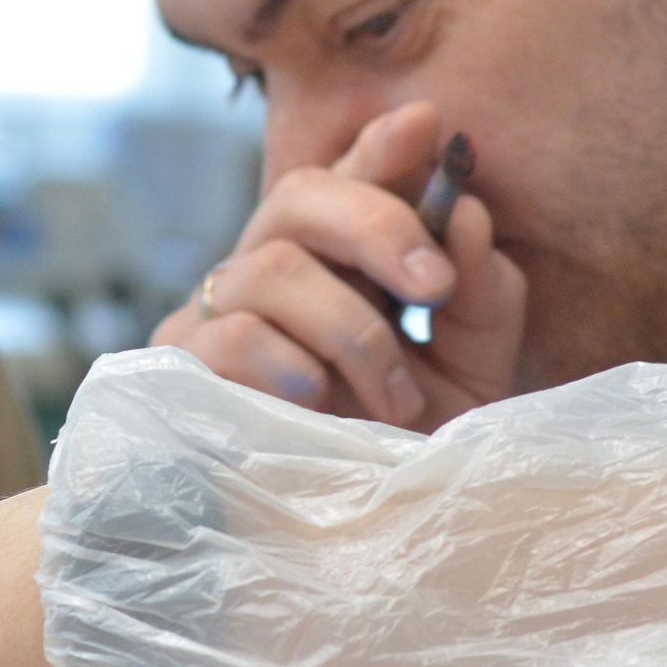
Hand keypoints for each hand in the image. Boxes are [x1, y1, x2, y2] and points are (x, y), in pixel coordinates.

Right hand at [152, 101, 526, 429]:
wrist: (350, 538)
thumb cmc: (407, 445)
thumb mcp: (474, 370)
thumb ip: (483, 294)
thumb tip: (466, 217)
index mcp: (339, 258)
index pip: (348, 174)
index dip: (380, 144)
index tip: (428, 129)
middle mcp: (273, 269)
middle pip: (298, 194)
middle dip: (376, 223)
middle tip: (435, 284)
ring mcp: (218, 314)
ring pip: (272, 267)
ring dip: (352, 330)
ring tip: (397, 399)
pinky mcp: (183, 368)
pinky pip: (235, 335)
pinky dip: (294, 366)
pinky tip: (320, 404)